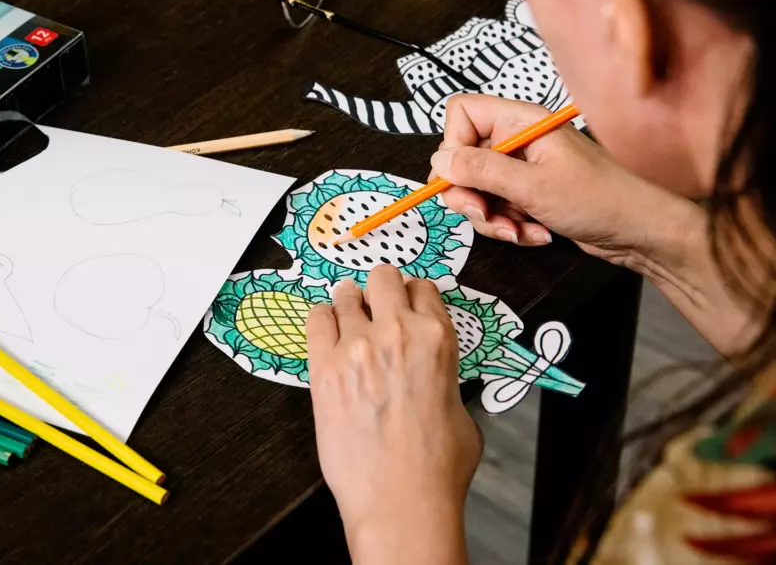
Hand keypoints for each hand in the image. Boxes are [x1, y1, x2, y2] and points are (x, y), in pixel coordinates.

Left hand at [307, 266, 479, 564]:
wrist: (400, 500)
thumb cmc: (437, 467)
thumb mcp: (461, 410)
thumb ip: (442, 377)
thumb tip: (431, 378)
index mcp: (437, 339)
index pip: (423, 288)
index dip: (412, 297)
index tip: (405, 307)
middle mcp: (397, 332)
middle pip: (383, 276)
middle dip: (380, 289)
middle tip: (376, 308)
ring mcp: (356, 348)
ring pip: (345, 293)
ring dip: (349, 304)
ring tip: (348, 324)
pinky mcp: (323, 368)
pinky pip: (315, 320)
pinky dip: (321, 322)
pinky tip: (327, 337)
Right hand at [430, 94, 673, 264]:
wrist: (641, 231)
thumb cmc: (599, 200)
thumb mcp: (531, 186)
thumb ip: (480, 170)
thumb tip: (439, 161)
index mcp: (520, 122)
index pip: (462, 114)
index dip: (453, 145)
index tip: (463, 177)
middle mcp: (517, 140)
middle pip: (463, 158)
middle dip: (469, 194)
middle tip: (485, 215)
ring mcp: (522, 168)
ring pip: (477, 190)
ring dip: (491, 217)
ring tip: (519, 231)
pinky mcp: (528, 194)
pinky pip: (497, 208)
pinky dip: (509, 226)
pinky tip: (534, 234)